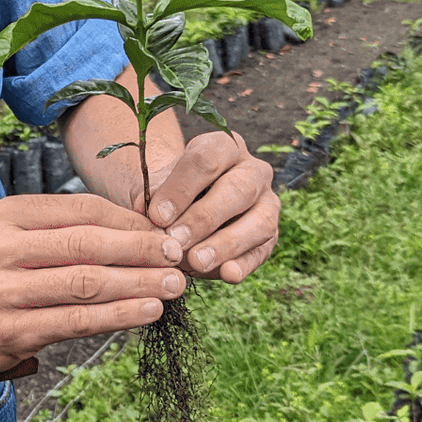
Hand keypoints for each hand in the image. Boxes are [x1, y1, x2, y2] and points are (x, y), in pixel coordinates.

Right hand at [0, 192, 187, 371]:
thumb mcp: (19, 237)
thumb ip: (69, 231)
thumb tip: (143, 231)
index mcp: (7, 215)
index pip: (81, 210)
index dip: (129, 220)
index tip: (164, 231)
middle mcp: (1, 249)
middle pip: (86, 244)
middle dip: (140, 249)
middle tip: (177, 255)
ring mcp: (4, 292)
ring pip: (85, 284)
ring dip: (137, 284)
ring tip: (173, 285)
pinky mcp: (12, 332)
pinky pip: (77, 322)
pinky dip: (119, 315)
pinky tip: (147, 311)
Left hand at [144, 132, 277, 283]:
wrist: (181, 211)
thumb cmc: (166, 194)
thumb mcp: (153, 187)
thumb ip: (150, 196)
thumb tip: (150, 214)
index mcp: (222, 147)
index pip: (206, 160)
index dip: (181, 188)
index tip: (157, 215)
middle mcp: (252, 170)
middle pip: (237, 189)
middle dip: (205, 217)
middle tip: (177, 240)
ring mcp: (267, 203)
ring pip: (258, 222)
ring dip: (226, 244)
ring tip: (197, 261)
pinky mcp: (271, 236)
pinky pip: (262, 251)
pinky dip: (245, 265)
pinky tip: (227, 275)